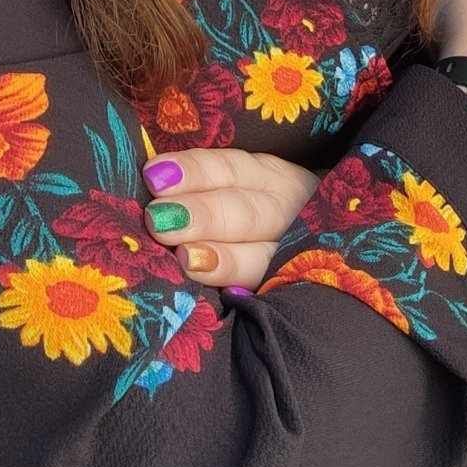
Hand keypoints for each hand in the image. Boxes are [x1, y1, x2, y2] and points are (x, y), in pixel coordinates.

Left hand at [140, 148, 319, 289]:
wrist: (315, 245)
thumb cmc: (254, 210)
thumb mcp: (241, 186)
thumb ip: (202, 187)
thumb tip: (150, 182)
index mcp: (269, 177)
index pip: (230, 169)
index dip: (195, 171)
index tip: (154, 174)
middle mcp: (286, 211)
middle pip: (246, 212)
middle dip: (203, 215)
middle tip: (158, 219)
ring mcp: (295, 254)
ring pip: (263, 257)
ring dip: (225, 258)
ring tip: (187, 258)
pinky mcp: (295, 290)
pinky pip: (275, 292)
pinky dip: (251, 293)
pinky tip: (229, 297)